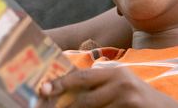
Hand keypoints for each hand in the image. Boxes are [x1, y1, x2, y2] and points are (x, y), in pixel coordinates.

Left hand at [41, 67, 177, 107]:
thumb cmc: (134, 97)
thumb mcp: (119, 84)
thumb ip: (98, 84)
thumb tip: (63, 90)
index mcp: (115, 72)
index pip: (82, 77)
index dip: (61, 83)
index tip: (43, 89)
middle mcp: (121, 82)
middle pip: (84, 99)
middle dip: (64, 107)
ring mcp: (127, 98)